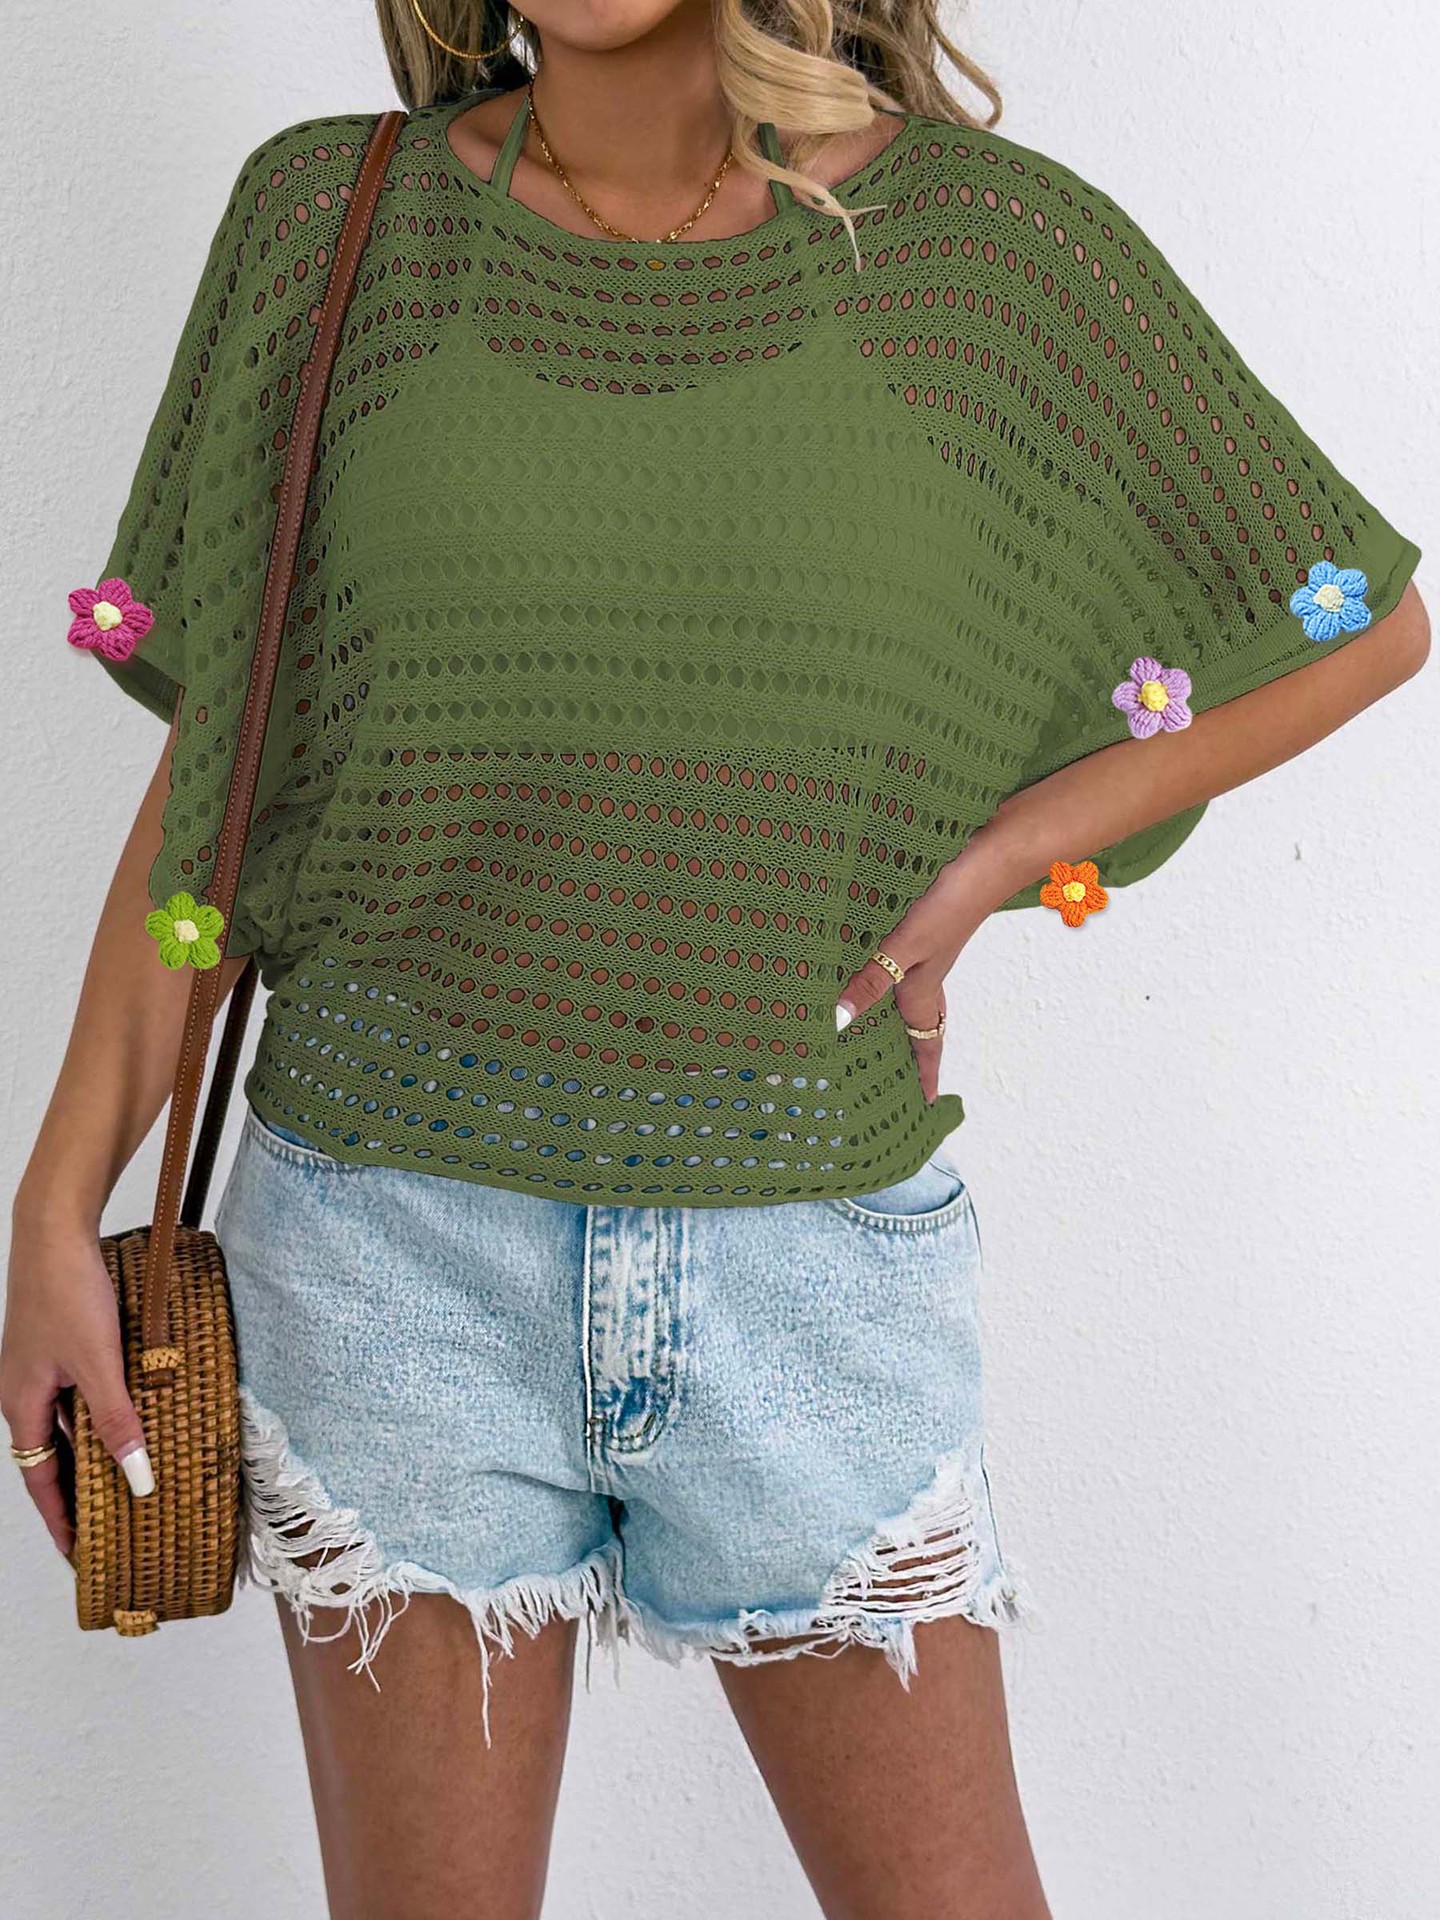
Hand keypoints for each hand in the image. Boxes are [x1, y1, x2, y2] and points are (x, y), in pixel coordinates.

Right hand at [2, 1210, 152, 1559]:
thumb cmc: (67, 1292)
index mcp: (22, 1406)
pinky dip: (101, 1414)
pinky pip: (79, 1395)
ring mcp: (40, 1368)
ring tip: (127, 1479)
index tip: (80, 1555)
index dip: (61, 1521)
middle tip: (110, 1526)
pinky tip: (132, 1416)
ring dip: (94, 1451)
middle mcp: (25, 1392)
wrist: (54, 1230)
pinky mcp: (59, 1345)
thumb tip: (136, 1479)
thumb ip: (117, 1421)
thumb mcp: (99, 1363)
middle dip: (79, 1493)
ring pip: (68, 1425)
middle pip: (53, 1458)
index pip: (41, 1482)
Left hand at [835, 844, 1002, 1103]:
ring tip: (875, 1030)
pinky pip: (903, 960)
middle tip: (896, 1078)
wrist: (990, 854)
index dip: (925, 1074)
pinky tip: (867, 961)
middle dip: (911, 1051)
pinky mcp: (923, 921)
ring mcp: (926, 947)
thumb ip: (872, 981)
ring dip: (898, 1014)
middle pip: (920, 1022)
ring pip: (911, 991)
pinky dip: (888, 973)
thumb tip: (838, 1023)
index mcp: (922, 987)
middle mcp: (926, 971)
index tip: (926, 1105)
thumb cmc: (952, 901)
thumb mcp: (905, 946)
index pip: (925, 1042)